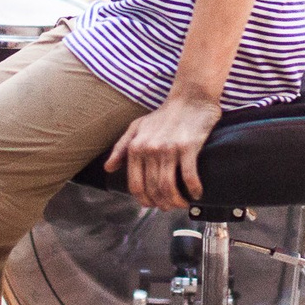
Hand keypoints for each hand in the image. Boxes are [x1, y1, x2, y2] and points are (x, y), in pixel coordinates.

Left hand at [105, 89, 221, 207]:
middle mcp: (150, 150)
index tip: (152, 205)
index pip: (135, 184)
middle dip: (162, 203)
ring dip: (176, 201)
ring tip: (182, 204)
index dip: (143, 200)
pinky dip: (193, 190)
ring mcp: (169, 149)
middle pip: (153, 189)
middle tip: (170, 207)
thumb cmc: (164, 114)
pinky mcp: (188, 148)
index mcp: (136, 147)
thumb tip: (108, 169)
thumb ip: (121, 147)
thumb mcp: (136, 127)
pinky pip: (189, 177)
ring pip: (169, 187)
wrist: (190, 97)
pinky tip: (196, 194)